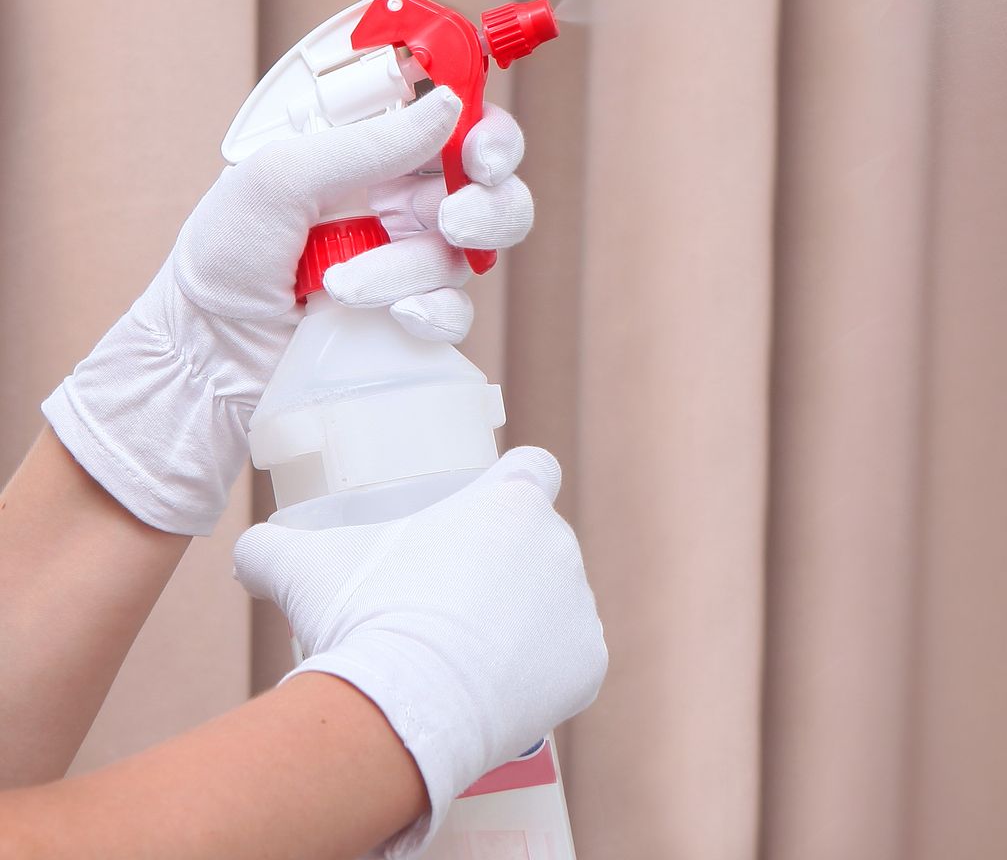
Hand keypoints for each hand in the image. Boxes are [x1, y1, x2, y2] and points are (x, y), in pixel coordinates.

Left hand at [41, 88, 535, 534]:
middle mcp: (404, 201)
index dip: (490, 134)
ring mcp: (414, 261)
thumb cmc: (226, 254)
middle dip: (486, 206)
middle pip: (494, 190)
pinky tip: (391, 316)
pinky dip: (429, 313)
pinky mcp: (414, 317)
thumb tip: (447, 107)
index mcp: (376, 151)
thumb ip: (367, 143)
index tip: (480, 155)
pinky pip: (457, 312)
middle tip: (452, 222)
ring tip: (346, 284)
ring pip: (469, 254)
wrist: (206, 354)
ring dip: (414, 267)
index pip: (460, 125)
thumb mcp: (282, 178)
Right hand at [233, 447, 606, 857]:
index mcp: (512, 501)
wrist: (403, 706)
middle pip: (538, 545)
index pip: (533, 469)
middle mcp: (558, 545)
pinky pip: (569, 665)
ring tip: (465, 655)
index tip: (486, 513)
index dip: (512, 484)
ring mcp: (578, 607)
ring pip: (554, 606)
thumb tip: (249, 549)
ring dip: (524, 623)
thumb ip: (274, 545)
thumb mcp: (304, 566)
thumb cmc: (363, 617)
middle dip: (503, 568)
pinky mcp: (589, 665)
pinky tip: (500, 691)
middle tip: (448, 603)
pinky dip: (543, 678)